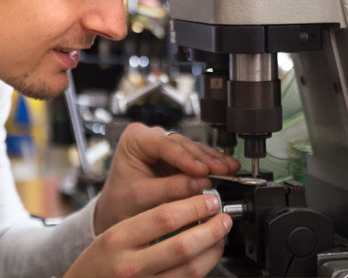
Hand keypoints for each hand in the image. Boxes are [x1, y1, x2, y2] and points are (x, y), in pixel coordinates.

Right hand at [65, 193, 231, 277]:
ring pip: (190, 270)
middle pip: (182, 245)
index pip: (164, 217)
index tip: (208, 200)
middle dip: (211, 229)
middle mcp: (131, 265)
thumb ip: (146, 222)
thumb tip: (186, 206)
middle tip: (223, 218)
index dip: (193, 207)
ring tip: (220, 237)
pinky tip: (207, 258)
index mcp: (119, 239)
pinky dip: (202, 270)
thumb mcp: (113, 234)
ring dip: (212, 251)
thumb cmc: (98, 262)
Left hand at [94, 123, 239, 234]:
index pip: (165, 144)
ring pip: (192, 148)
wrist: (117, 211)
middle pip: (182, 144)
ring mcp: (164, 144)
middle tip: (224, 170)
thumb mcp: (141, 197)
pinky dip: (211, 164)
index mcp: (135, 139)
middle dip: (205, 158)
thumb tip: (200, 183)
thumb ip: (170, 189)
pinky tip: (226, 167)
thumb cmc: (120, 202)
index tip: (203, 170)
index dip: (186, 158)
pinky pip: (196, 156)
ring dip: (212, 160)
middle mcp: (150, 136)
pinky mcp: (175, 155)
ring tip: (230, 169)